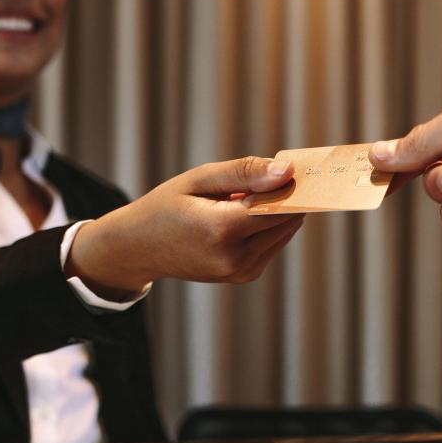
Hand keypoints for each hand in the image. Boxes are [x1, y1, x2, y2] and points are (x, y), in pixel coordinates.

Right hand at [66, 157, 303, 296]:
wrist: (139, 248)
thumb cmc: (165, 206)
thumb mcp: (199, 179)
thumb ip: (245, 173)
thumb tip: (287, 171)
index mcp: (221, 229)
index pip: (279, 205)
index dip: (293, 184)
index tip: (302, 166)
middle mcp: (235, 257)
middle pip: (287, 219)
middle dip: (286, 195)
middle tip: (275, 173)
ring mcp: (240, 271)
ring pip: (284, 232)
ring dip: (275, 211)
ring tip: (242, 197)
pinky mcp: (244, 276)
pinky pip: (272, 244)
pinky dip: (266, 226)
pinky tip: (240, 215)